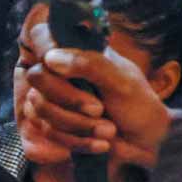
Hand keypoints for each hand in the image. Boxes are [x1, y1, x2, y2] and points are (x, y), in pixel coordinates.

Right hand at [16, 19, 170, 167]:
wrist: (145, 145)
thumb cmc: (138, 107)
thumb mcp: (122, 83)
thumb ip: (89, 65)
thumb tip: (51, 59)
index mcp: (78, 54)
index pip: (42, 36)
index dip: (44, 47)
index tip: (58, 65)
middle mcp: (60, 74)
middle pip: (37, 77)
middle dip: (68, 100)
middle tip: (99, 109)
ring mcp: (54, 99)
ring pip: (39, 108)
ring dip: (78, 125)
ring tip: (108, 131)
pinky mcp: (52, 125)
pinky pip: (47, 131)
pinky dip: (76, 141)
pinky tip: (100, 145)